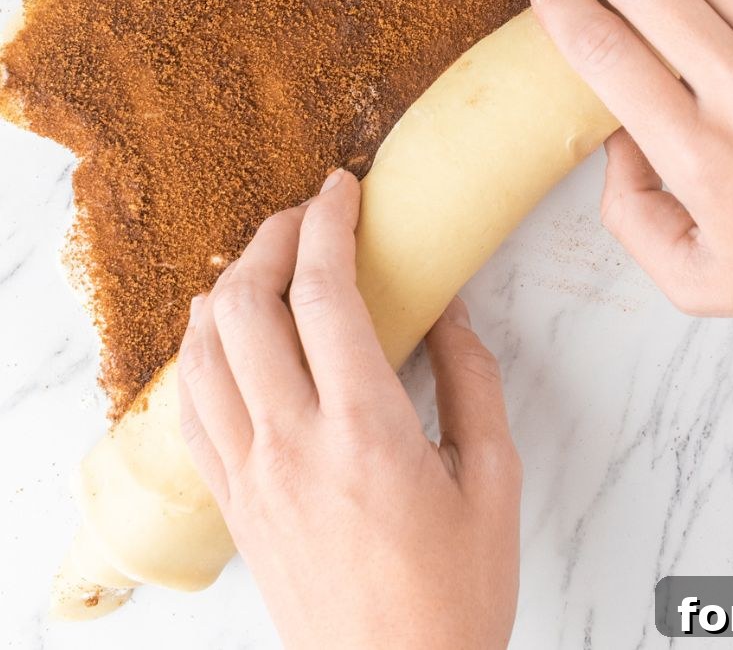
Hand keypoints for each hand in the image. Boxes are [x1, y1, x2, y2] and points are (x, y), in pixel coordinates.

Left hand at [177, 170, 520, 649]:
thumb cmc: (454, 594)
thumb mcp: (493, 479)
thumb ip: (472, 378)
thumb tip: (448, 305)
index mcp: (364, 432)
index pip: (322, 295)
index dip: (327, 223)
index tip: (342, 187)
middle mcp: (292, 445)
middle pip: (245, 306)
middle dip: (273, 238)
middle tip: (309, 216)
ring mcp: (250, 476)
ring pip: (201, 351)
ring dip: (227, 288)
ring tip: (266, 264)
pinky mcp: (232, 504)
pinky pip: (190, 408)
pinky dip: (200, 351)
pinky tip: (226, 335)